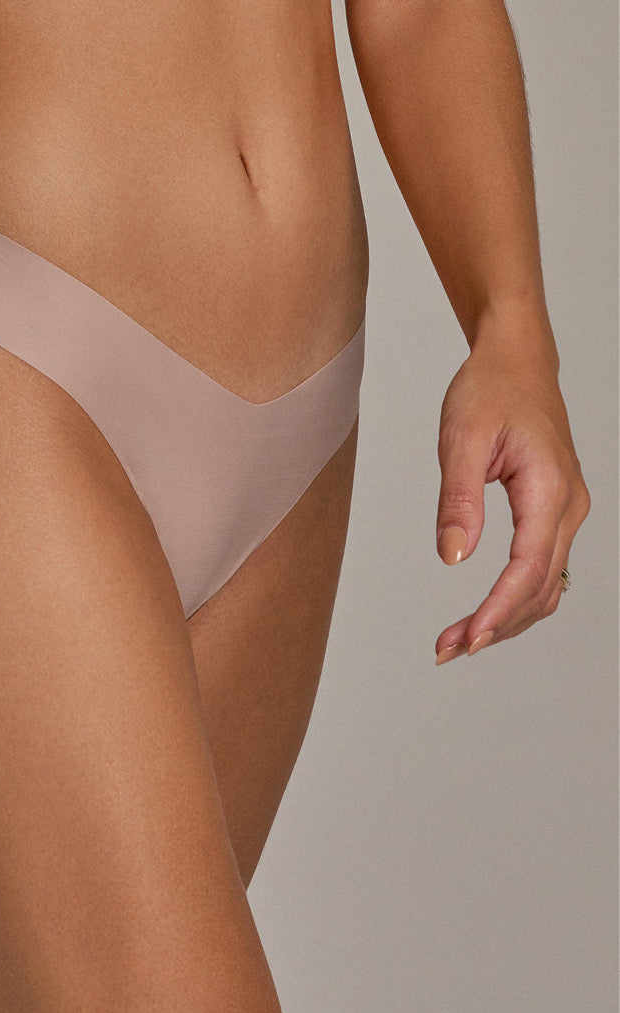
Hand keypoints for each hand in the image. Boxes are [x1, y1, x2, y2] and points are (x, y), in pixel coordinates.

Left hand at [433, 337, 590, 662]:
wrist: (515, 362)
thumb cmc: (488, 391)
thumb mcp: (460, 440)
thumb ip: (457, 501)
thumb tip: (453, 558)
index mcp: (549, 489)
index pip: (528, 568)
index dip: (498, 610)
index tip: (468, 640)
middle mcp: (568, 507)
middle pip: (539, 587)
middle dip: (495, 625)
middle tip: (445, 650)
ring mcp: (565, 512)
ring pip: (545, 585)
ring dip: (505, 618)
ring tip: (455, 640)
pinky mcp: (553, 514)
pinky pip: (542, 569)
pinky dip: (514, 599)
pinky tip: (482, 615)